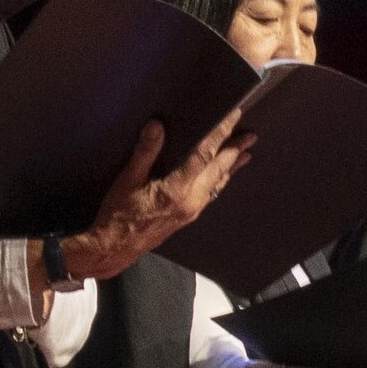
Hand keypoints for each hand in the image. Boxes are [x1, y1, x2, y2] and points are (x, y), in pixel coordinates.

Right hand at [59, 112, 252, 284]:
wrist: (115, 248)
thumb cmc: (119, 215)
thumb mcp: (128, 179)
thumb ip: (145, 151)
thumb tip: (157, 126)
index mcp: (177, 190)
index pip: (205, 155)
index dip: (221, 134)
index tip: (233, 118)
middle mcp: (191, 201)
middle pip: (219, 170)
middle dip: (235, 150)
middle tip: (251, 136)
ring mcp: (192, 211)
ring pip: (217, 183)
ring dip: (231, 166)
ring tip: (246, 154)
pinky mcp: (188, 216)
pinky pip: (210, 194)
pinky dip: (220, 181)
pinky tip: (222, 176)